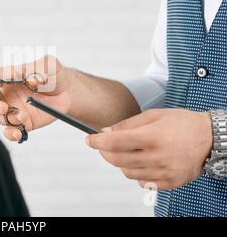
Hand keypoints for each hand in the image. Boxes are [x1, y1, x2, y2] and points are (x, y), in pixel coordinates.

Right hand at [0, 55, 70, 141]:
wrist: (66, 92)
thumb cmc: (53, 75)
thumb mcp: (49, 65)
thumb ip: (39, 68)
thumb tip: (31, 80)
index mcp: (8, 77)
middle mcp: (7, 95)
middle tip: (2, 107)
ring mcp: (13, 110)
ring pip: (0, 118)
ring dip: (9, 119)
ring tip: (23, 116)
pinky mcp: (23, 123)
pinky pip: (11, 131)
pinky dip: (12, 134)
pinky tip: (18, 132)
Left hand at [85, 108, 212, 189]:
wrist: (210, 138)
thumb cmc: (182, 123)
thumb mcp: (153, 115)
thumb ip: (127, 124)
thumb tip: (105, 132)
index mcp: (151, 137)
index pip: (114, 143)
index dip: (97, 141)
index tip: (88, 139)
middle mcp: (157, 157)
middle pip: (117, 160)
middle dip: (104, 152)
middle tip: (103, 145)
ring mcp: (164, 172)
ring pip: (127, 172)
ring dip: (120, 162)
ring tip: (127, 152)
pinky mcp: (170, 182)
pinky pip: (143, 183)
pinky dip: (137, 174)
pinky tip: (141, 163)